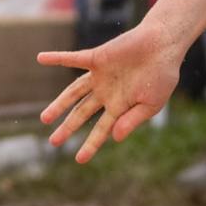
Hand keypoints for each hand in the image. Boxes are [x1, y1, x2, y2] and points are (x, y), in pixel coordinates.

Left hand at [38, 24, 183, 160]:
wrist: (164, 45)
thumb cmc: (163, 75)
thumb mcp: (152, 104)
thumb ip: (133, 120)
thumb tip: (115, 138)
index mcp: (121, 106)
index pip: (102, 129)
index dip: (91, 145)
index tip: (79, 160)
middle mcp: (107, 93)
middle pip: (82, 113)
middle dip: (68, 127)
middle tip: (53, 142)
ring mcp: (100, 76)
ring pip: (74, 92)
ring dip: (59, 104)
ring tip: (44, 119)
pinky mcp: (97, 58)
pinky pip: (73, 59)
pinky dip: (57, 58)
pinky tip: (41, 58)